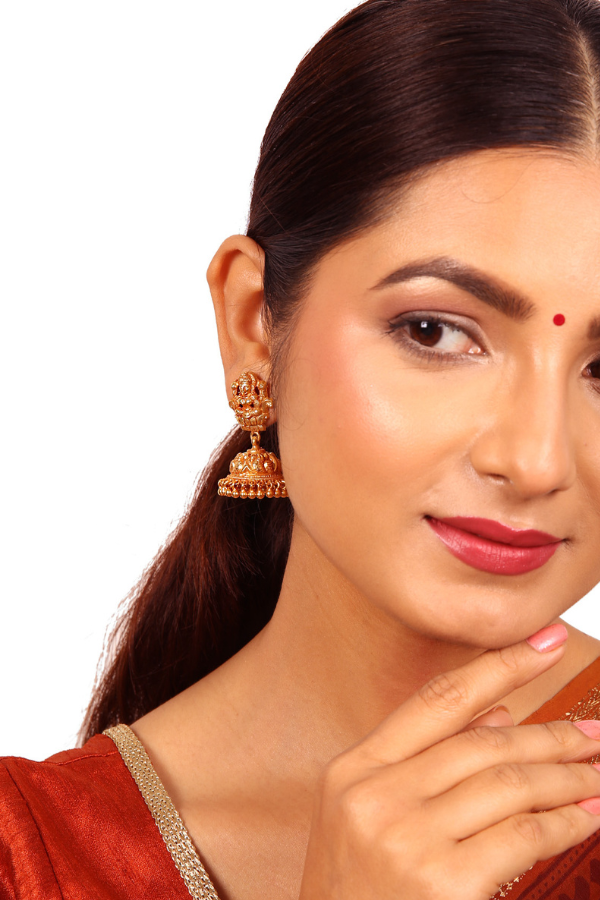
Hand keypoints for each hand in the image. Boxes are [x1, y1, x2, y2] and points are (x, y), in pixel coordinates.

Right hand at [299, 626, 599, 899]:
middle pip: (482, 742)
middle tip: (594, 732)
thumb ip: (426, 761)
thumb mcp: (367, 817)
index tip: (548, 642)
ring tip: (597, 773)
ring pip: (509, 784)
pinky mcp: (442, 884)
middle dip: (549, 735)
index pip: (438, 699)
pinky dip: (564, 823)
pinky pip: (523, 837)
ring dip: (565, 777)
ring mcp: (406, 839)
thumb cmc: (355, 893)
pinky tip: (586, 816)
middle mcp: (376, 795)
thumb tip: (500, 715)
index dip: (499, 666)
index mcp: (353, 769)